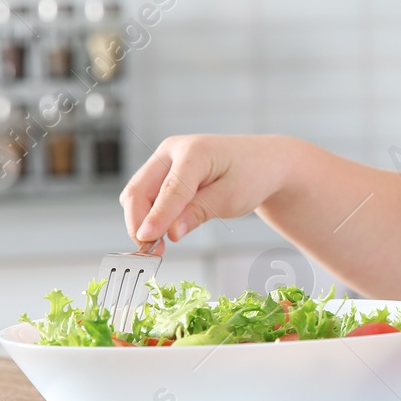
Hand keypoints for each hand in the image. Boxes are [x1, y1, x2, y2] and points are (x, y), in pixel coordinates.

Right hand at [121, 134, 293, 244]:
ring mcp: (166, 158)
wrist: (262, 162)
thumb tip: (170, 233)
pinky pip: (146, 194)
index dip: (156, 217)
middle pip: (139, 189)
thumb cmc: (252, 175)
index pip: (170, 189)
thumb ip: (198, 213)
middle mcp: (173, 150)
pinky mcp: (164, 170)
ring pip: (138, 193)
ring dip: (141, 220)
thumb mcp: (231, 198)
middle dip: (139, 222)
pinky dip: (148, 214)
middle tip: (150, 251)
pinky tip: (162, 232)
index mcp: (194, 151)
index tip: (146, 240)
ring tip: (157, 246)